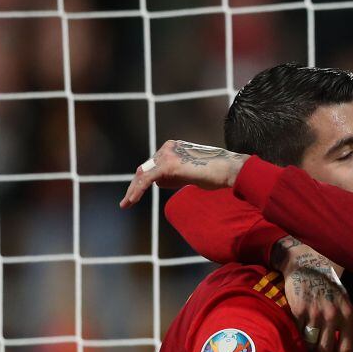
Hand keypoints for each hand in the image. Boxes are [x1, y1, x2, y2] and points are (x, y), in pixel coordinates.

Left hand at [119, 139, 247, 207]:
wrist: (226, 170)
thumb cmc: (213, 174)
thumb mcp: (188, 174)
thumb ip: (174, 175)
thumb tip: (159, 182)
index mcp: (172, 147)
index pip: (152, 165)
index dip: (143, 181)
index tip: (135, 194)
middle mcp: (167, 148)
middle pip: (145, 168)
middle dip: (134, 186)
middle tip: (126, 202)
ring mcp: (167, 155)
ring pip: (143, 174)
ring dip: (133, 190)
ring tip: (126, 204)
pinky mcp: (168, 165)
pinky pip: (147, 179)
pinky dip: (137, 191)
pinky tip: (131, 201)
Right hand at [272, 237, 352, 351]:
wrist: (308, 265)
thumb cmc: (328, 286)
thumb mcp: (344, 301)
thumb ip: (345, 322)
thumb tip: (346, 349)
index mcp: (347, 314)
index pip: (346, 348)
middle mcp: (333, 315)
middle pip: (327, 349)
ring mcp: (315, 313)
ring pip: (311, 344)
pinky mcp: (299, 310)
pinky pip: (297, 333)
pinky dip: (295, 342)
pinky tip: (294, 344)